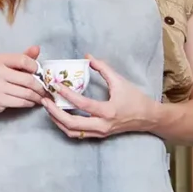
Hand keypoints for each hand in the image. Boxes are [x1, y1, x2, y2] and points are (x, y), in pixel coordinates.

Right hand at [0, 45, 48, 113]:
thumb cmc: (1, 78)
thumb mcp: (11, 65)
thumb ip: (24, 57)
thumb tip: (37, 48)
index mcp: (1, 60)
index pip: (23, 60)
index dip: (35, 67)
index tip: (40, 73)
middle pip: (27, 79)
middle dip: (40, 87)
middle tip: (45, 90)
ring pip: (26, 93)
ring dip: (37, 96)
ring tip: (41, 97)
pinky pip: (20, 102)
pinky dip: (30, 103)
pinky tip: (32, 102)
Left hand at [43, 55, 161, 138]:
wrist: (148, 118)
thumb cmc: (135, 98)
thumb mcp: (120, 81)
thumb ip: (103, 68)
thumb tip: (87, 56)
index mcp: (108, 111)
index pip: (81, 104)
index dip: (66, 94)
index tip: (55, 85)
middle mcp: (101, 125)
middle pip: (71, 124)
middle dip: (54, 113)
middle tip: (44, 100)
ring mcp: (99, 133)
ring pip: (71, 132)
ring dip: (57, 121)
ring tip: (48, 107)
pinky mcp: (98, 135)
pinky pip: (76, 134)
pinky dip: (65, 125)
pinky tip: (58, 115)